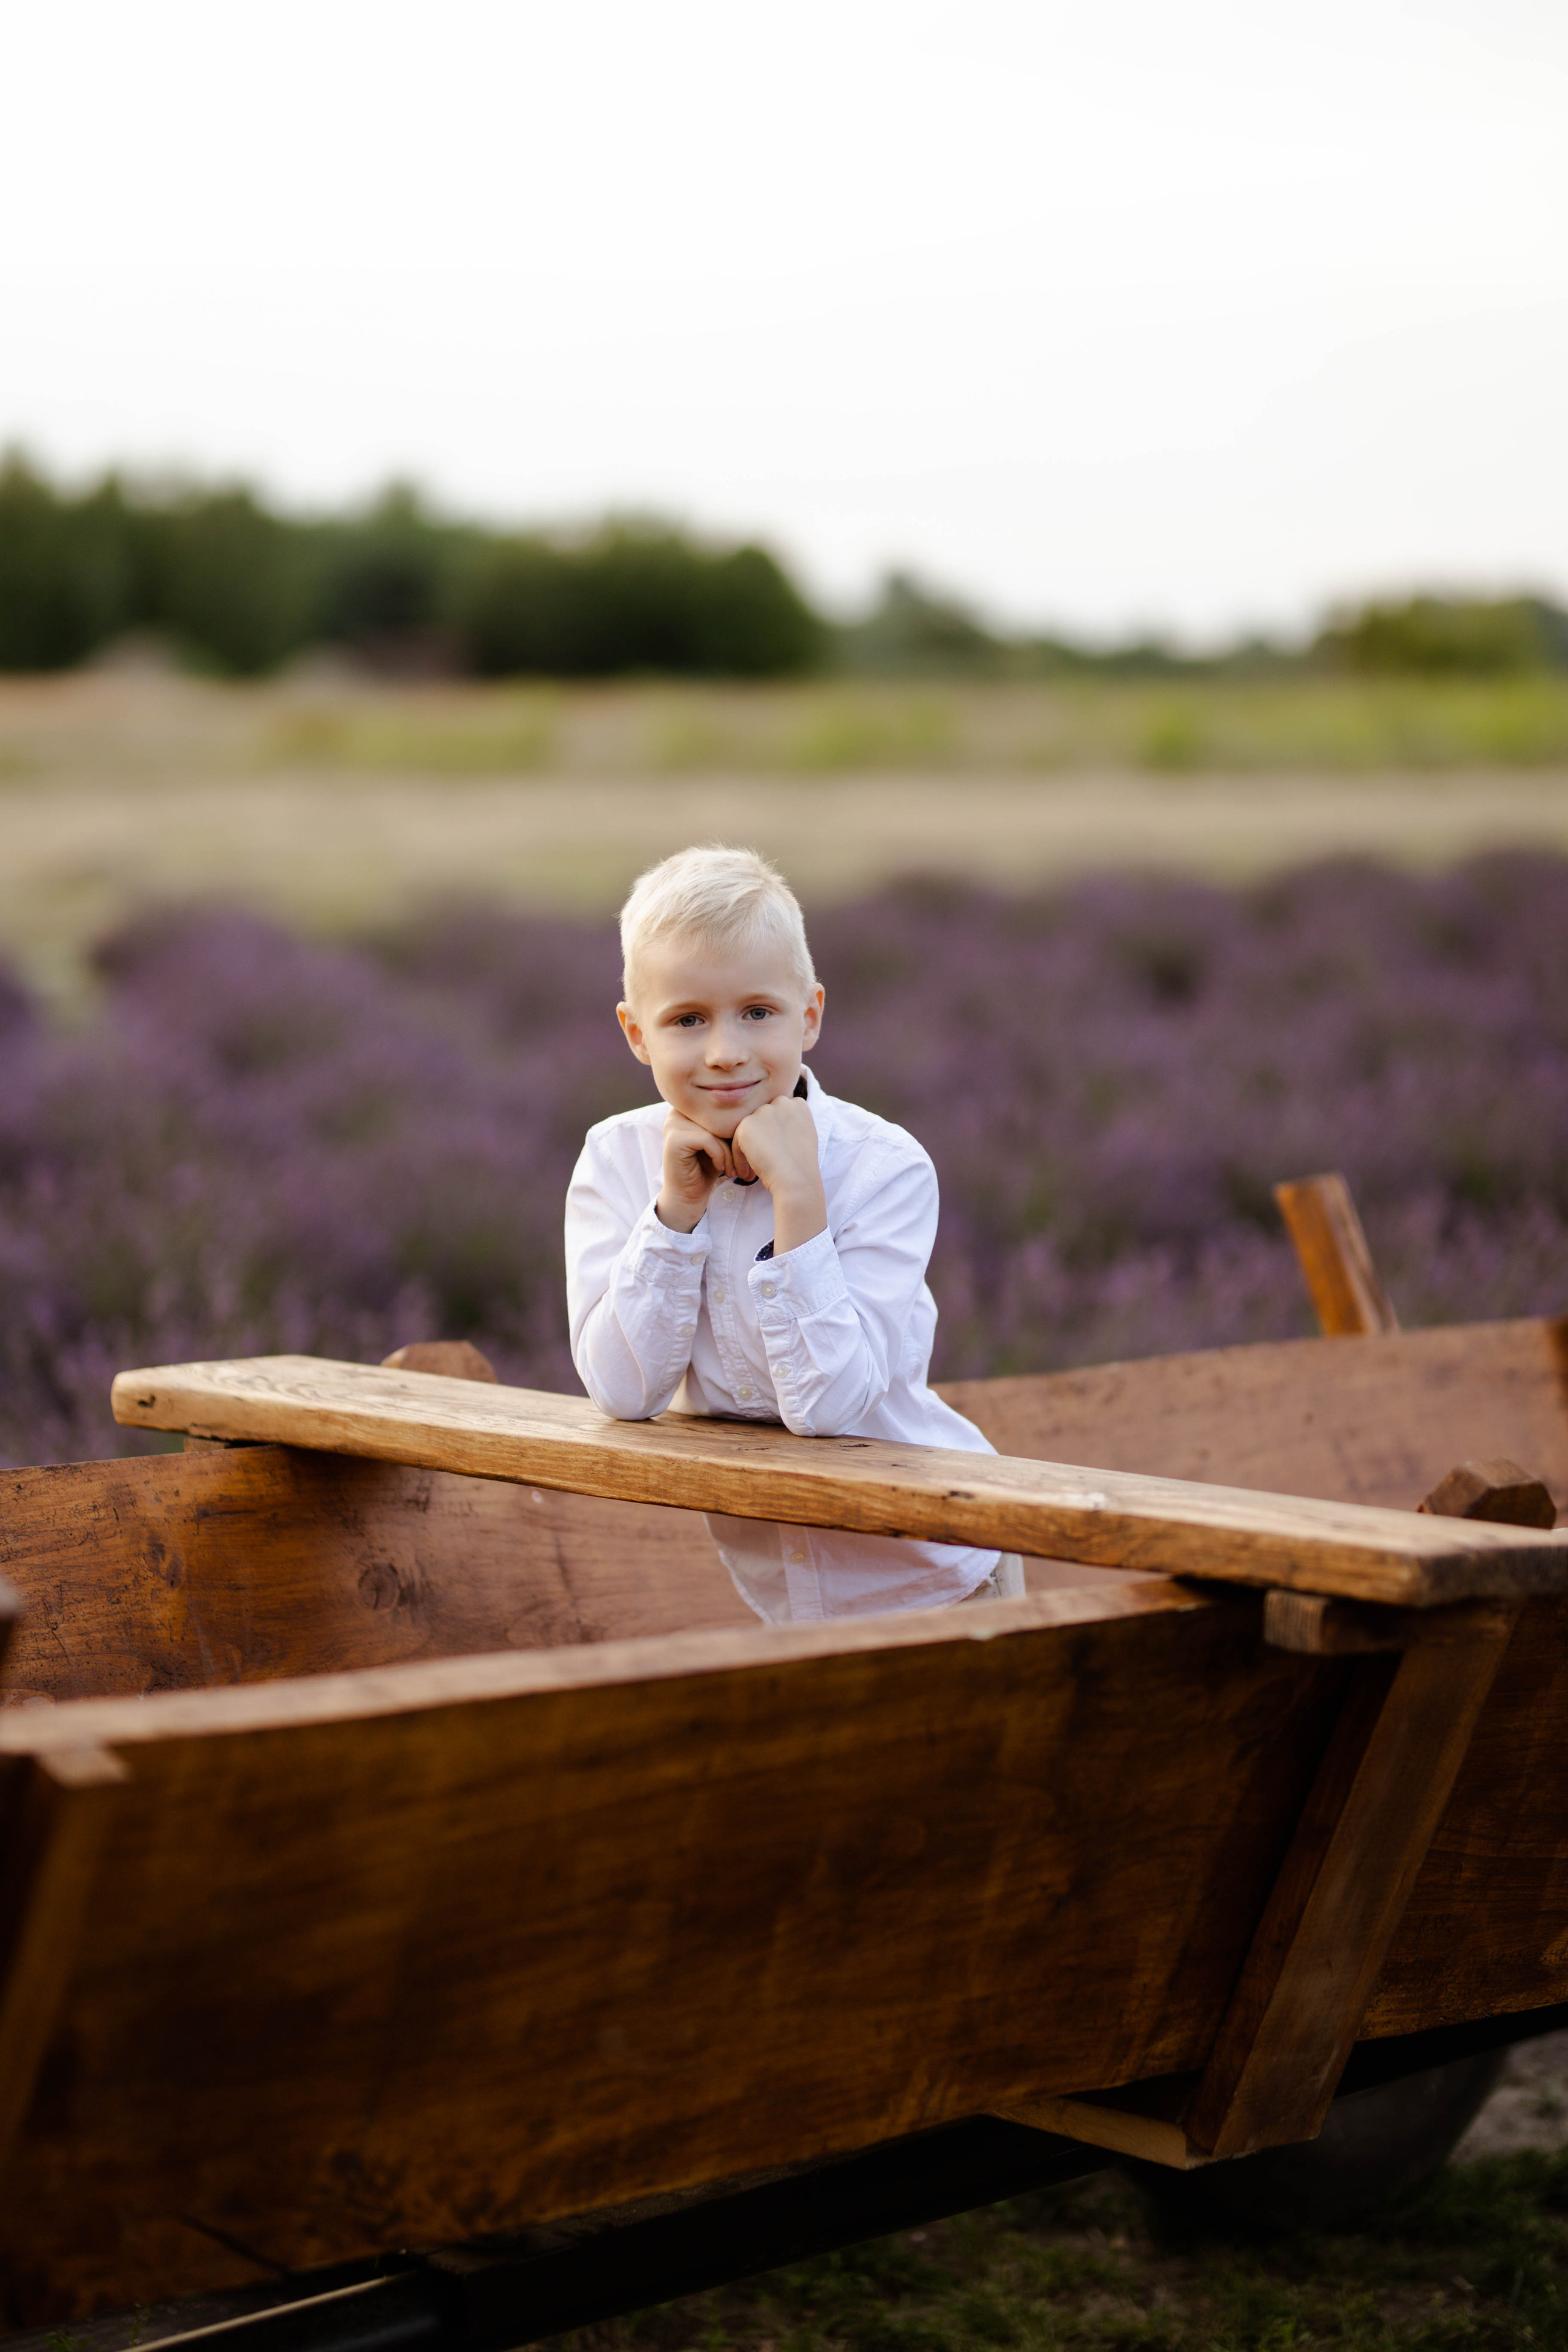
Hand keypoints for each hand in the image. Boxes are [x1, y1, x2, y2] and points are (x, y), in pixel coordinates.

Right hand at [655, 1110, 739, 1232]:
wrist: (688, 1196)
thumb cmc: (708, 1167)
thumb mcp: (722, 1140)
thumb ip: (730, 1122)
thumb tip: (758, 1107)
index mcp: (690, 1107)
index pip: (723, 1109)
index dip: (739, 1128)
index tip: (749, 1149)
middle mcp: (678, 1111)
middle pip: (719, 1118)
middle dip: (736, 1140)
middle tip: (746, 1164)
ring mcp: (673, 1123)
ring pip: (715, 1129)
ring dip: (730, 1152)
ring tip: (734, 1170)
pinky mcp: (675, 1139)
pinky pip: (707, 1139)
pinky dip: (719, 1155)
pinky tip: (720, 1168)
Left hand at [733, 1096, 826, 1256]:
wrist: (797, 1179)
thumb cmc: (801, 1165)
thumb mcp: (803, 1136)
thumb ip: (790, 1123)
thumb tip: (773, 1125)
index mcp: (797, 1104)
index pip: (778, 1113)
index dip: (774, 1135)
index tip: (776, 1154)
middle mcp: (781, 1102)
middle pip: (761, 1119)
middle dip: (760, 1140)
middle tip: (762, 1162)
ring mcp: (763, 1112)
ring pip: (748, 1130)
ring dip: (748, 1149)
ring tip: (751, 1171)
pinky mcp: (746, 1125)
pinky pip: (736, 1142)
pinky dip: (739, 1159)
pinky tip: (746, 1175)